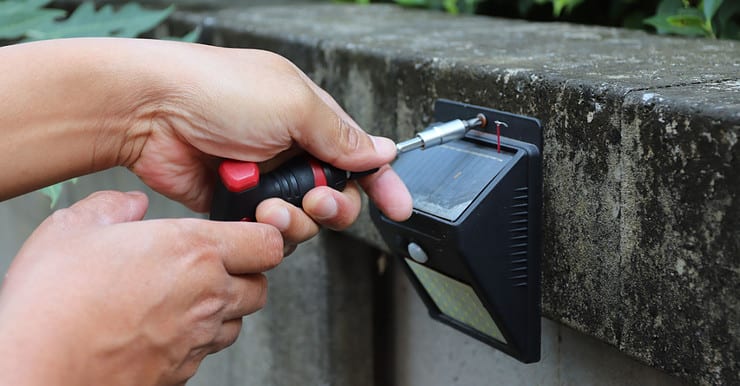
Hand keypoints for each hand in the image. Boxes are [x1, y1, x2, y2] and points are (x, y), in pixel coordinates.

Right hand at [0, 191, 282, 385]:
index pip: (268, 243)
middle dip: (244, 273)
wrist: (36, 369)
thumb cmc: (53, 302)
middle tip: (211, 264)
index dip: (263, 235)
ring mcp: (196, 338)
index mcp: (193, 251)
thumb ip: (113, 207)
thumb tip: (130, 205)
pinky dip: (196, 337)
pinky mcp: (181, 371)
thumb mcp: (74, 227)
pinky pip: (206, 350)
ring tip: (183, 296)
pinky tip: (162, 326)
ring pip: (237, 320)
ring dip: (222, 307)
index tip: (246, 231)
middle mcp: (206, 296)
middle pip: (261, 285)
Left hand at [117, 40, 411, 249]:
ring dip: (296, 217)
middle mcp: (290, 148)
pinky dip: (265, 226)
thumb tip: (381, 151)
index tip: (398, 207)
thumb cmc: (216, 90)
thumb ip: (341, 136)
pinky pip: (267, 230)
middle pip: (336, 194)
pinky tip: (251, 210)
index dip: (382, 182)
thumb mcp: (293, 104)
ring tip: (270, 204)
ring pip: (304, 219)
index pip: (359, 154)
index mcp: (310, 117)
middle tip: (317, 198)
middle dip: (334, 204)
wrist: (149, 109)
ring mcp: (263, 177)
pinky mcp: (236, 202)